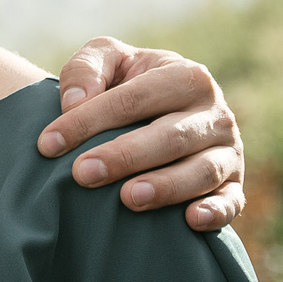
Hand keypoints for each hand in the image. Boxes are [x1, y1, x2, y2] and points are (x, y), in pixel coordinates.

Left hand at [39, 38, 242, 231]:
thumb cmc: (128, 85)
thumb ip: (87, 68)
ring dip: (167, 186)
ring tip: (129, 198)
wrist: (164, 112)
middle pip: (170, 136)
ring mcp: (227, 152)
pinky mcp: (234, 186)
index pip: (133, 99)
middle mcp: (214, 114)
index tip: (48, 144)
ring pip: (202, 170)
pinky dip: (216, 211)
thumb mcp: (108, 61)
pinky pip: (231, 201)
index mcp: (186, 77)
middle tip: (83, 174)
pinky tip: (190, 220)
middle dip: (125, 156)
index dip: (88, 121)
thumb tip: (74, 102)